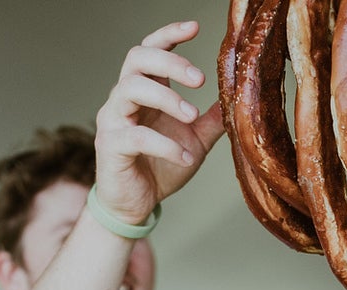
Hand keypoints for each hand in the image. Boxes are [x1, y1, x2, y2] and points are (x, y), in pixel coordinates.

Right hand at [94, 21, 225, 223]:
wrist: (137, 204)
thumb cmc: (160, 169)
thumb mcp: (195, 142)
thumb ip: (212, 120)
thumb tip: (236, 97)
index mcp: (145, 92)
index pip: (150, 50)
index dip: (169, 34)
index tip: (194, 28)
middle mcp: (124, 99)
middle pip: (137, 58)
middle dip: (170, 61)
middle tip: (199, 78)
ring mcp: (113, 120)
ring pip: (130, 89)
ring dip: (166, 97)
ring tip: (192, 115)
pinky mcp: (110, 146)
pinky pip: (137, 137)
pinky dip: (166, 145)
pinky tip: (185, 156)